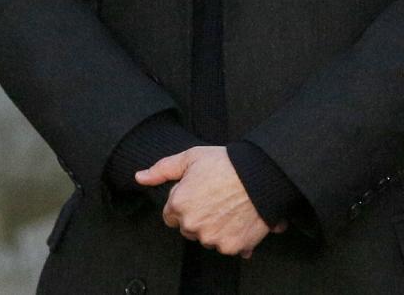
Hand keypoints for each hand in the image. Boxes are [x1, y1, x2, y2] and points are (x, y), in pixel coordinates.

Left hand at [136, 146, 285, 257]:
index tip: (203, 193)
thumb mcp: (193, 157)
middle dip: (200, 217)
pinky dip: (234, 236)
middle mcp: (192, 225)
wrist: (264, 173)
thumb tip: (139, 177)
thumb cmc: (229, 163)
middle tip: (219, 198)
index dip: (187, 202)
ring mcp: (212, 237)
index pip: (171, 215)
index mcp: (178, 204)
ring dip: (217, 228)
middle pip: (189, 229)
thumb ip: (163, 169)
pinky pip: (227, 246)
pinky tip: (242, 219)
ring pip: (207, 238)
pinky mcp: (232, 246)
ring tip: (232, 207)